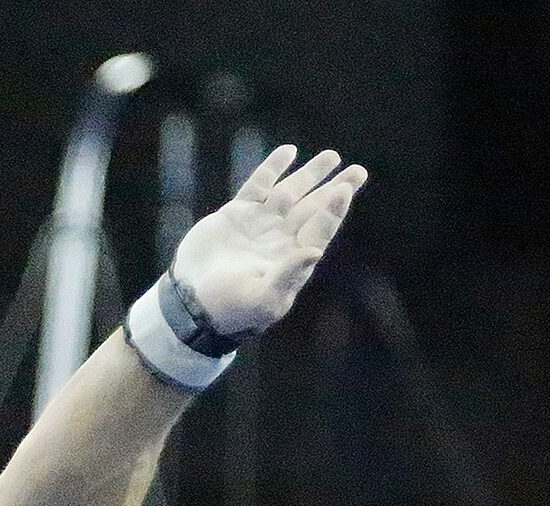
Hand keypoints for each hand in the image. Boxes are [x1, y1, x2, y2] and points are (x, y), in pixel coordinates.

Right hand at [173, 145, 367, 338]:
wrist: (191, 303)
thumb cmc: (229, 309)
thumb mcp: (261, 300)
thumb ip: (288, 277)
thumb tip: (315, 252)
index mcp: (292, 259)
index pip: (320, 229)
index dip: (333, 209)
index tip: (344, 188)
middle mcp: (280, 239)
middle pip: (314, 208)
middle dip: (335, 189)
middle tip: (358, 172)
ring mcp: (259, 224)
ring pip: (291, 193)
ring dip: (311, 175)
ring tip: (332, 157)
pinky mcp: (236, 215)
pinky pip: (258, 186)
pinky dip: (272, 169)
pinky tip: (288, 152)